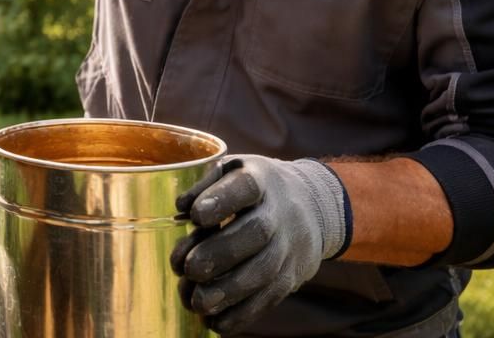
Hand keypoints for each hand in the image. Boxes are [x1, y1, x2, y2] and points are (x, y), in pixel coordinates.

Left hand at [171, 155, 349, 333]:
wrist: (312, 206)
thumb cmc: (256, 190)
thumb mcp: (234, 170)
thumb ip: (205, 184)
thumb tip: (180, 207)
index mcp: (261, 179)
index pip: (246, 186)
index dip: (222, 200)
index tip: (195, 215)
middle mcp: (281, 213)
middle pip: (256, 233)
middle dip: (221, 254)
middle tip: (189, 269)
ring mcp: (290, 247)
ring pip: (265, 271)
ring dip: (229, 291)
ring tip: (198, 301)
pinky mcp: (292, 277)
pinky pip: (270, 298)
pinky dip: (242, 314)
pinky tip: (215, 322)